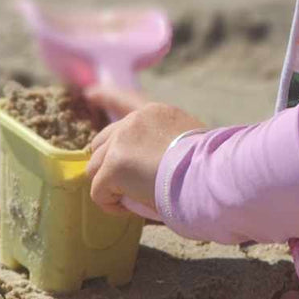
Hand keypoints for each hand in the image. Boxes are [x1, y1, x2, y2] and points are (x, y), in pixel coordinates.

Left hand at [85, 99, 206, 217]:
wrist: (208, 175)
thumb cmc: (208, 168)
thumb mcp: (190, 143)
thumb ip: (168, 145)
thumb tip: (151, 168)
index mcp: (157, 113)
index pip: (125, 99)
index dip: (106, 95)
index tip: (90, 92)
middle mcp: (134, 121)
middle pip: (102, 142)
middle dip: (108, 165)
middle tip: (129, 186)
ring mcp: (120, 142)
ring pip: (96, 169)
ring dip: (112, 188)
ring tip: (138, 199)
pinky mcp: (113, 165)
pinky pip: (98, 192)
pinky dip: (111, 204)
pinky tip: (132, 206)